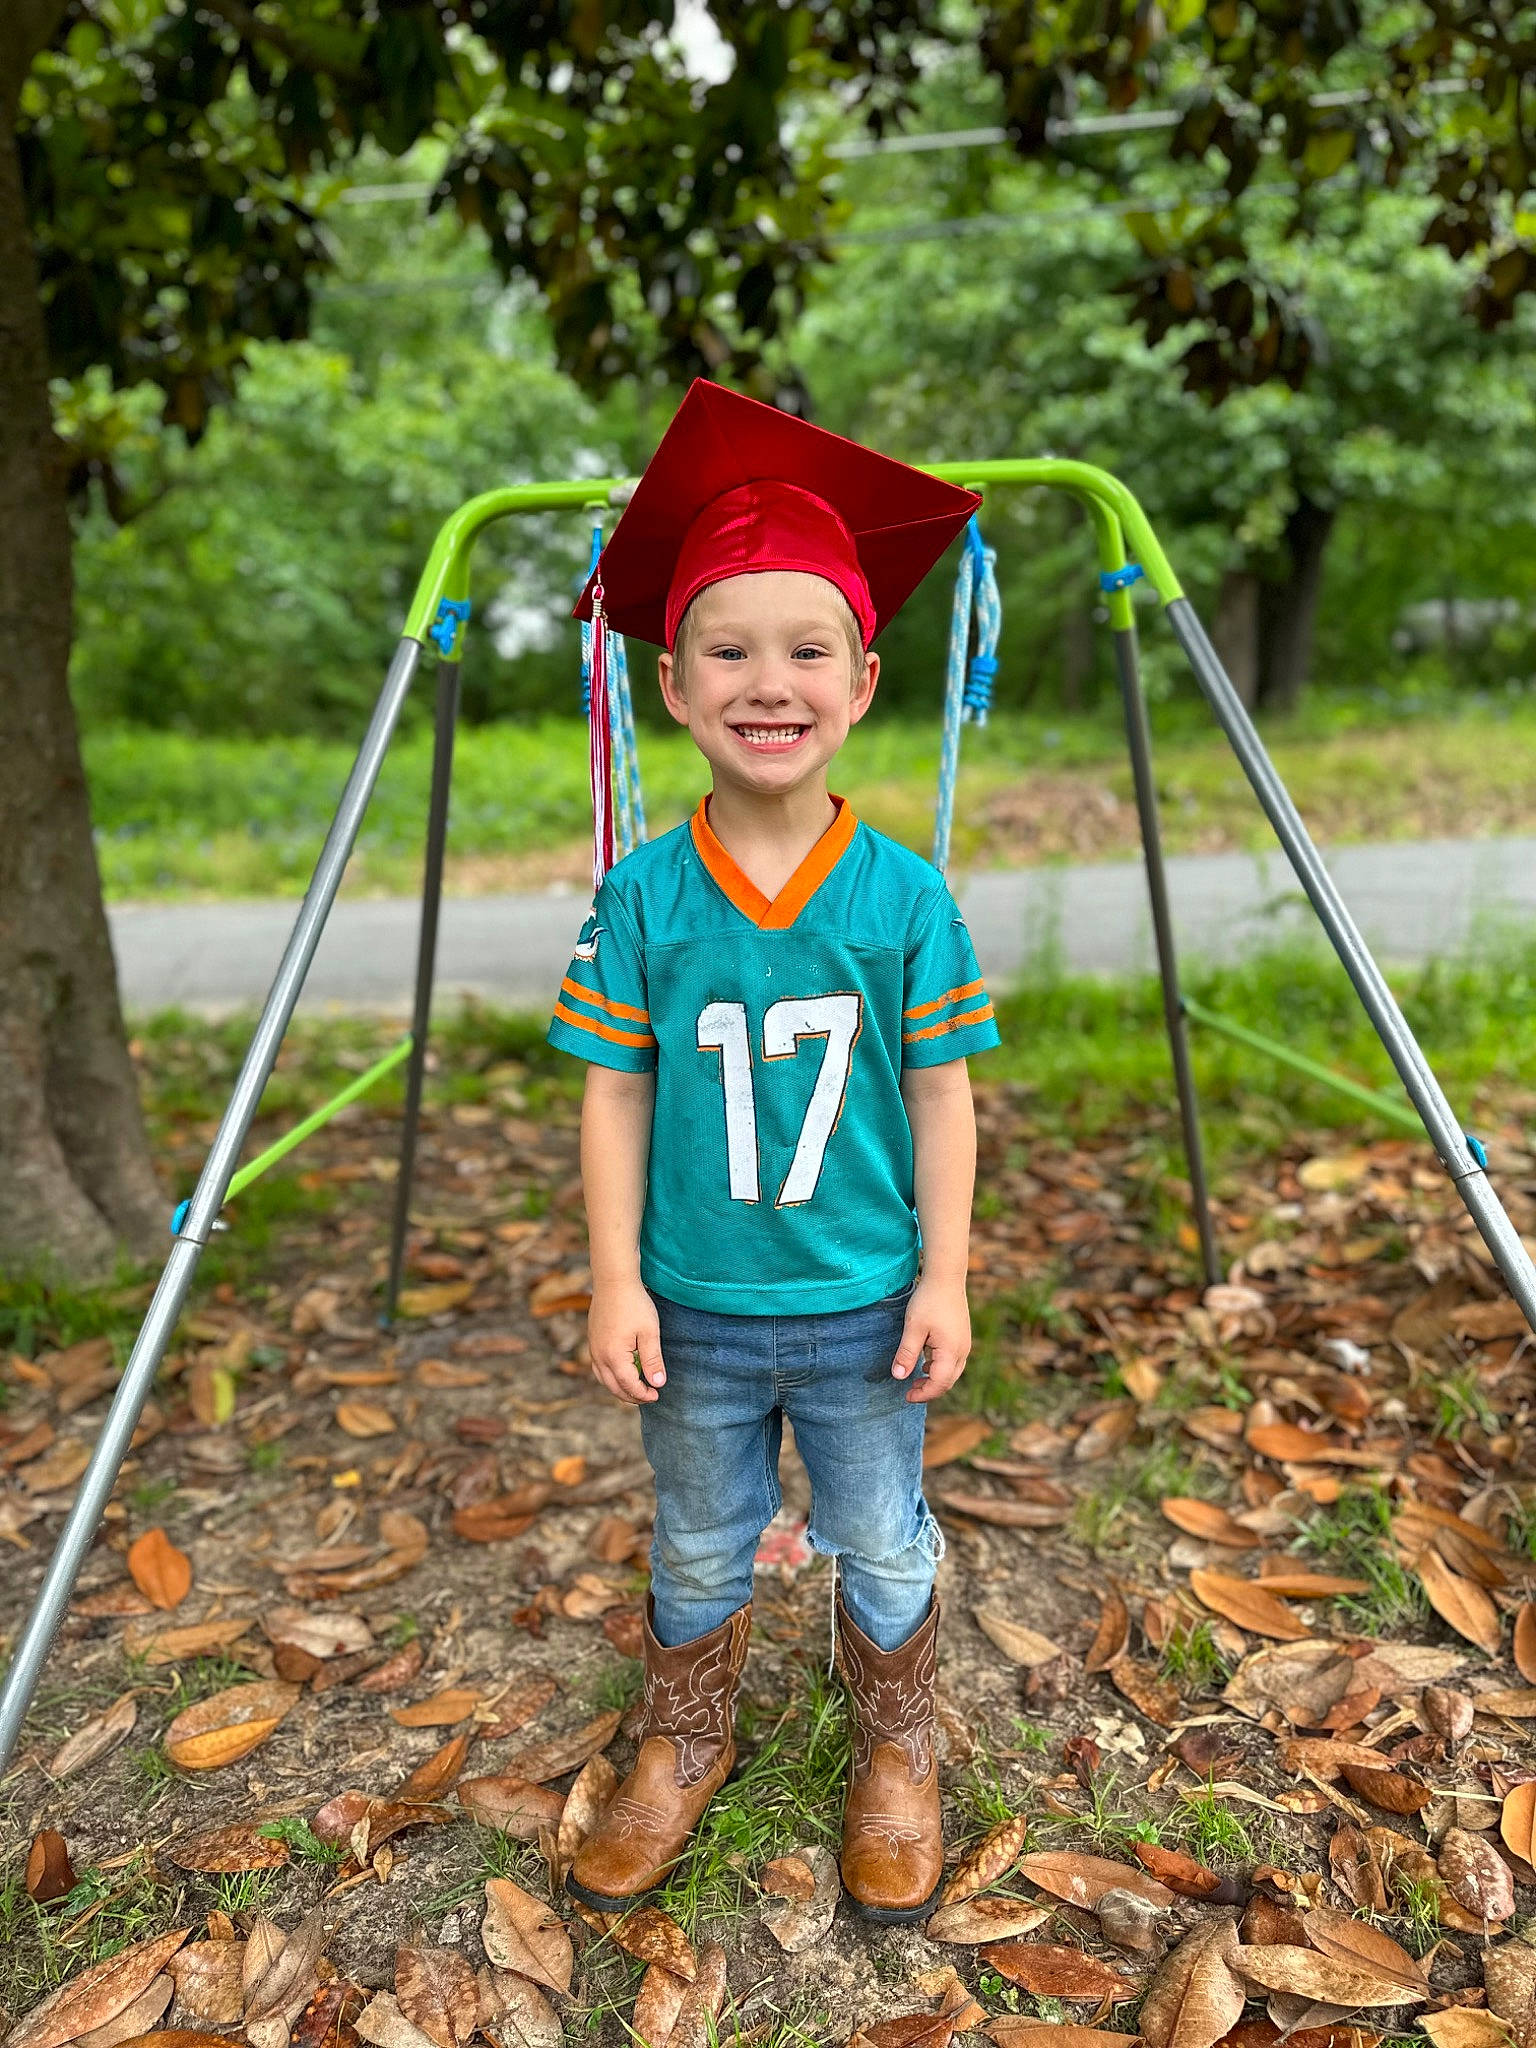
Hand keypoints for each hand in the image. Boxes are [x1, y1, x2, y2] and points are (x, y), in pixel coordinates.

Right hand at [588, 1279, 666, 1404]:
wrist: (613, 1280)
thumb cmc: (634, 1303)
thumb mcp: (649, 1332)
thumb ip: (653, 1359)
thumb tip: (658, 1383)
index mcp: (613, 1356)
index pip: (629, 1385)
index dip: (643, 1394)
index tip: (657, 1395)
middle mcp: (599, 1355)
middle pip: (613, 1386)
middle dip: (631, 1396)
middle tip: (648, 1397)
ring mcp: (593, 1348)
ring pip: (603, 1378)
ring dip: (619, 1387)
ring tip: (635, 1389)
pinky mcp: (592, 1340)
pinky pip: (598, 1367)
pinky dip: (610, 1376)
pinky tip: (621, 1371)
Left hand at [891, 1274, 969, 1403]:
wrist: (946, 1277)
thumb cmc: (929, 1301)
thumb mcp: (913, 1328)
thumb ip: (906, 1354)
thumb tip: (898, 1377)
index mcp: (951, 1351)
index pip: (939, 1384)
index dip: (923, 1394)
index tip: (906, 1396)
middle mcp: (962, 1351)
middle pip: (948, 1381)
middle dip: (929, 1390)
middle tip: (909, 1391)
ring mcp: (964, 1344)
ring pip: (952, 1372)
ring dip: (935, 1379)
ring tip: (916, 1378)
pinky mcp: (962, 1337)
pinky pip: (953, 1360)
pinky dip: (940, 1367)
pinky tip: (926, 1362)